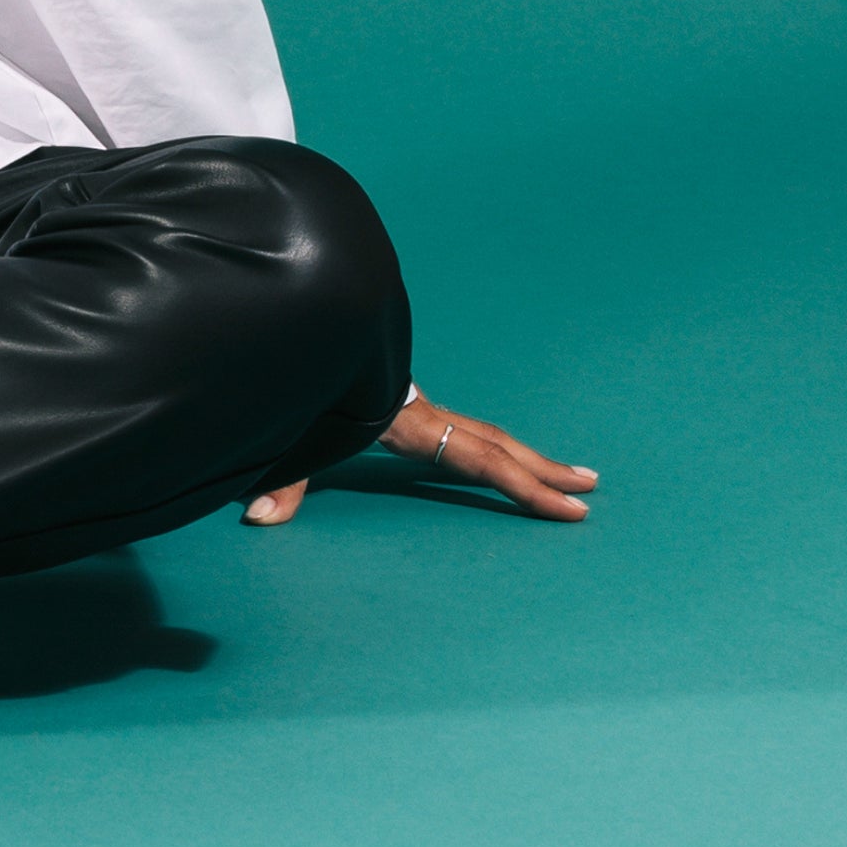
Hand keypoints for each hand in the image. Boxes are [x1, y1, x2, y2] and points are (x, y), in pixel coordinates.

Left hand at [241, 390, 596, 525]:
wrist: (294, 330)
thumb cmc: (298, 388)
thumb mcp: (294, 440)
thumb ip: (282, 482)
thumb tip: (256, 517)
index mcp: (410, 424)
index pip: (482, 461)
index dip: (527, 488)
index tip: (572, 509)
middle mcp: (423, 414)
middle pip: (497, 444)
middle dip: (543, 470)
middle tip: (590, 488)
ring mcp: (417, 407)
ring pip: (486, 432)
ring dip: (526, 455)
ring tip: (571, 472)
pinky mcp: (405, 405)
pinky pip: (462, 428)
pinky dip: (493, 445)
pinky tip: (503, 453)